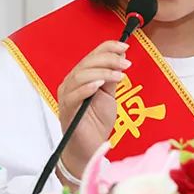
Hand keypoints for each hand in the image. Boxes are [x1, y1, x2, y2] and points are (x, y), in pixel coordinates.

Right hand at [56, 41, 129, 179]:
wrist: (90, 147)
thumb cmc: (96, 121)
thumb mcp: (109, 95)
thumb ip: (112, 77)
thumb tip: (121, 56)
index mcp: (81, 78)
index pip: (91, 56)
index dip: (108, 48)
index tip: (125, 46)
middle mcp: (71, 84)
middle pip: (86, 63)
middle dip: (108, 60)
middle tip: (126, 64)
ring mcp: (67, 97)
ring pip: (80, 76)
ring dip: (102, 72)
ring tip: (119, 76)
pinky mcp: (67, 111)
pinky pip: (73, 96)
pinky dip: (86, 88)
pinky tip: (99, 85)